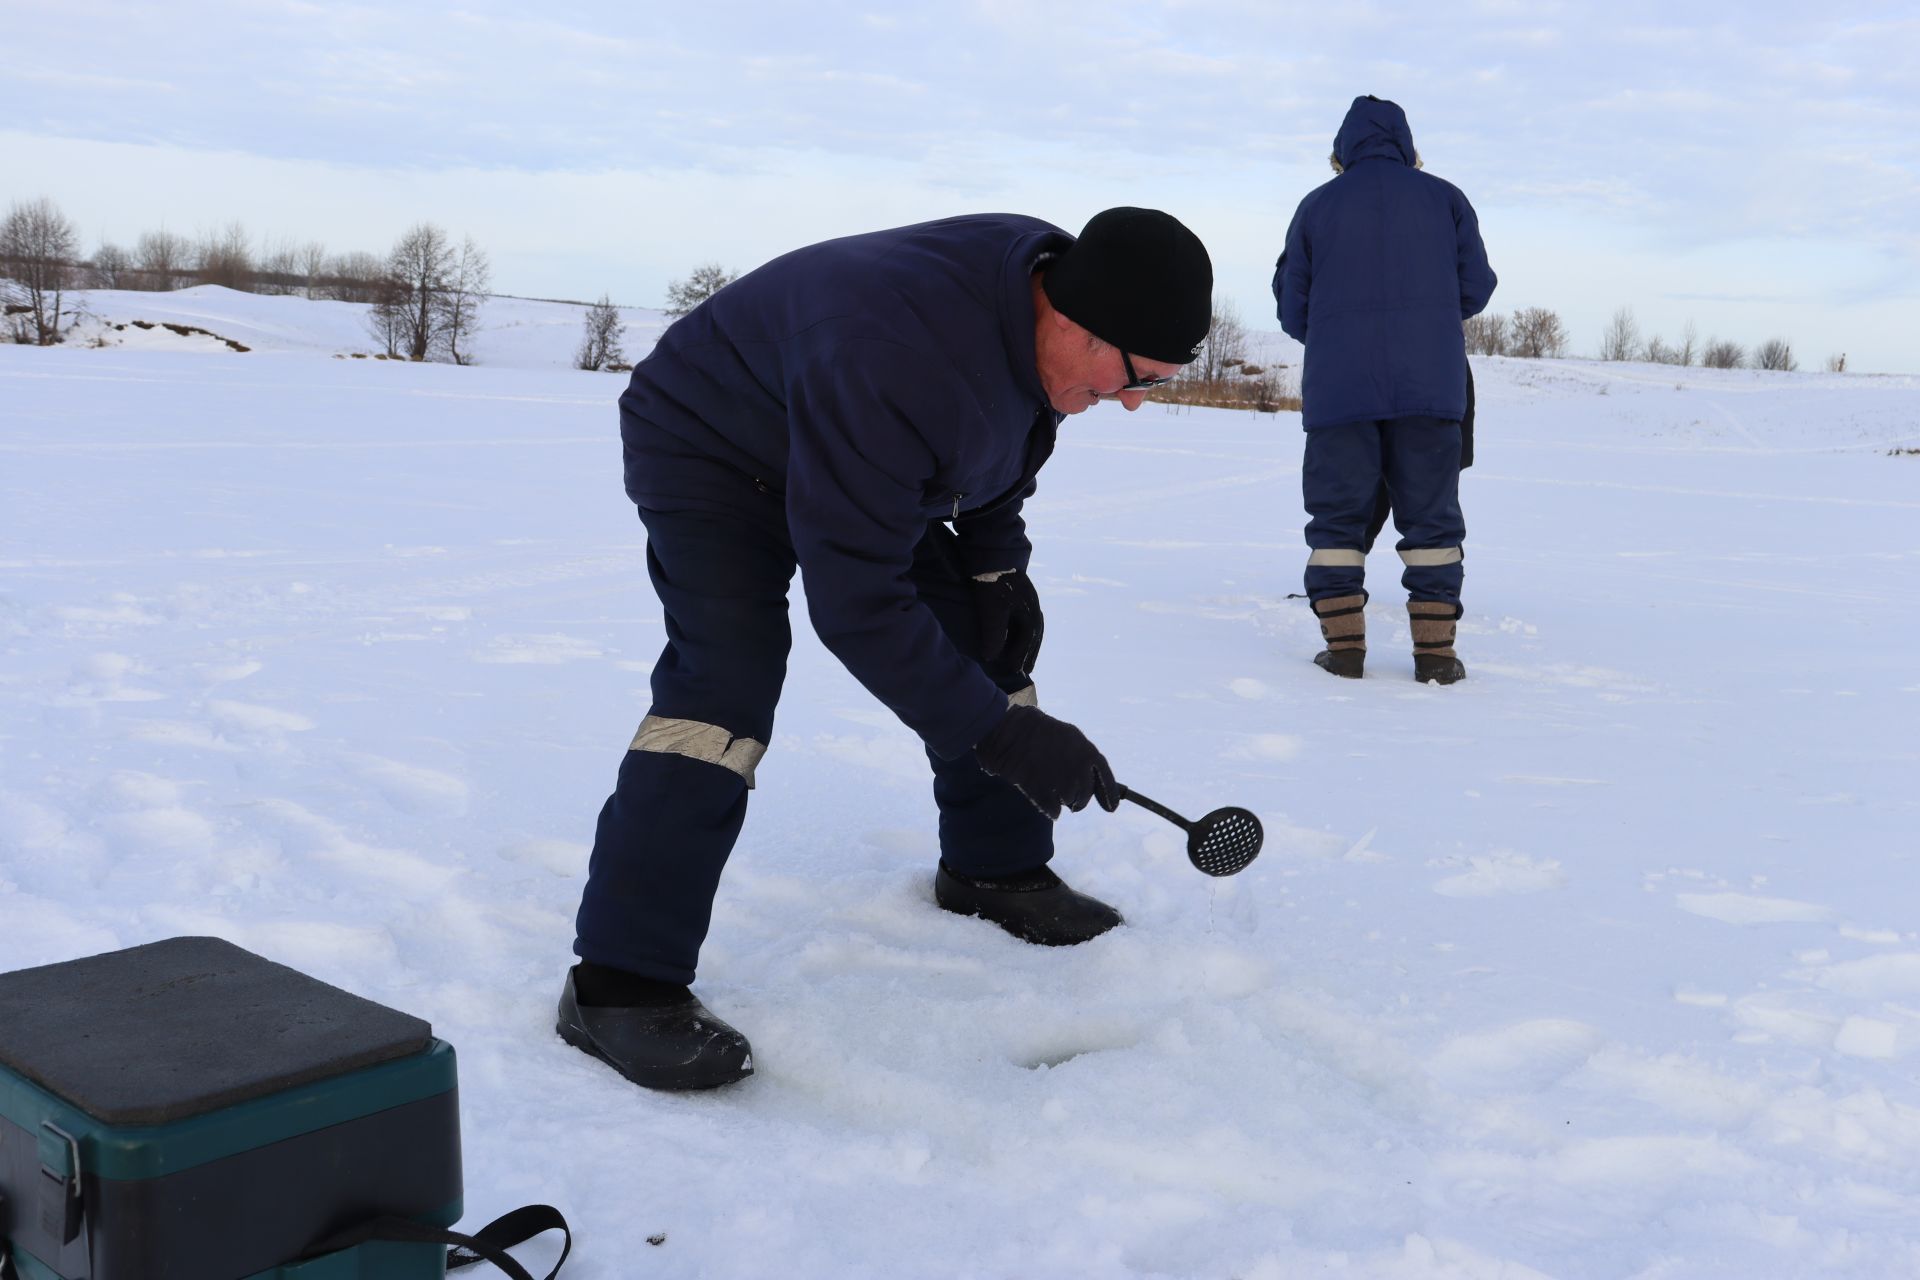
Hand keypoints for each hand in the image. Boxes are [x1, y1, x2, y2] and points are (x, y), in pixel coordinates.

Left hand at [971, 570, 1043, 676]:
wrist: (993, 553)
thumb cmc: (993, 583)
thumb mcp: (992, 610)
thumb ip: (994, 634)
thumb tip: (992, 657)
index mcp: (1030, 614)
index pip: (1027, 642)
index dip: (1020, 657)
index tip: (1014, 671)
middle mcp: (1034, 607)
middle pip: (1035, 635)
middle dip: (1030, 652)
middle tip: (1027, 668)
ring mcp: (1029, 599)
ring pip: (1032, 627)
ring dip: (1028, 642)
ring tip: (1024, 654)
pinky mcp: (1021, 593)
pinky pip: (1026, 618)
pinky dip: (1023, 629)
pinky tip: (1015, 631)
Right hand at [973, 704, 1118, 820]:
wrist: (1009, 729)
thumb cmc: (1036, 729)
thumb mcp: (1068, 737)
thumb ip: (1081, 758)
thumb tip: (1087, 778)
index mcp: (1088, 752)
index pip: (1106, 778)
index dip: (1110, 795)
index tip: (1111, 809)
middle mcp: (1079, 769)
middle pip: (1085, 795)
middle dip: (1078, 799)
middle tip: (1070, 799)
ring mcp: (1061, 782)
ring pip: (1068, 802)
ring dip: (1060, 799)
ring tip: (1048, 785)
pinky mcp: (1043, 793)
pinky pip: (1053, 810)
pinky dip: (1049, 808)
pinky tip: (1042, 798)